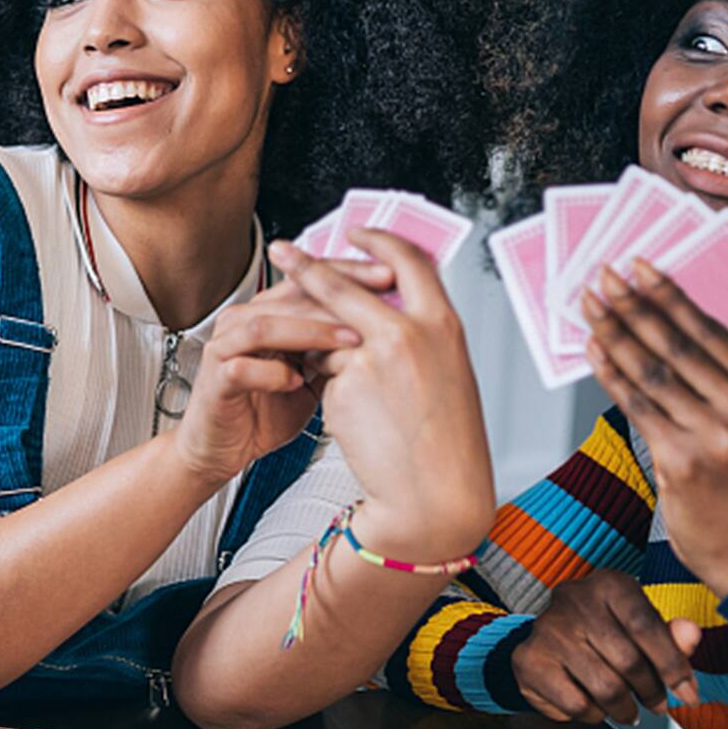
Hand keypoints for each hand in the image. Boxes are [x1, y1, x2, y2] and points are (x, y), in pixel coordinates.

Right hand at [171, 258, 392, 486]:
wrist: (223, 450)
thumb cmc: (265, 412)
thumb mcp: (314, 375)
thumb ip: (336, 349)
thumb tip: (386, 326)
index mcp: (267, 313)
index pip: (309, 279)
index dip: (348, 273)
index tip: (389, 275)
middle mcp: (241, 322)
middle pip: (289, 293)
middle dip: (337, 294)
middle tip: (377, 299)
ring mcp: (224, 348)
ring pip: (265, 325)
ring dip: (310, 331)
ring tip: (349, 342)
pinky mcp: (214, 379)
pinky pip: (243, 367)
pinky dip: (273, 373)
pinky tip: (298, 382)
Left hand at [270, 231, 494, 557]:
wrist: (434, 494)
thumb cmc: (444, 441)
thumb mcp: (446, 371)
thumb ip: (418, 333)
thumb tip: (375, 308)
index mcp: (444, 324)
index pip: (410, 260)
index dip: (378, 242)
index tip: (353, 233)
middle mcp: (409, 332)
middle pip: (345, 283)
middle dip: (306, 263)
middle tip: (280, 250)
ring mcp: (373, 358)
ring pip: (326, 335)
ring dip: (323, 353)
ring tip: (363, 396)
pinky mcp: (344, 387)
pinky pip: (322, 375)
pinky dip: (327, 389)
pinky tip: (357, 420)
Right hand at [511, 568, 700, 723]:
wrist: (551, 638)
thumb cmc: (606, 632)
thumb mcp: (643, 626)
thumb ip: (671, 634)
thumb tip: (690, 634)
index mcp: (608, 584)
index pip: (646, 627)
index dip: (672, 666)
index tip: (687, 693)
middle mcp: (573, 600)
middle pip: (628, 662)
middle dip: (650, 693)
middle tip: (657, 704)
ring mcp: (546, 630)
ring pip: (604, 689)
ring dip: (624, 709)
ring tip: (626, 708)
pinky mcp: (528, 660)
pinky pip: (575, 704)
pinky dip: (593, 715)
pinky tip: (594, 705)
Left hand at [584, 260, 727, 597]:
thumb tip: (687, 337)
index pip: (712, 333)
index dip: (672, 297)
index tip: (644, 268)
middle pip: (679, 345)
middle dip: (636, 305)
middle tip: (603, 275)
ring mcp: (714, 435)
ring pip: (654, 372)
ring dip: (616, 332)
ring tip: (589, 304)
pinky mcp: (682, 461)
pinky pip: (638, 407)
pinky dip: (612, 374)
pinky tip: (593, 350)